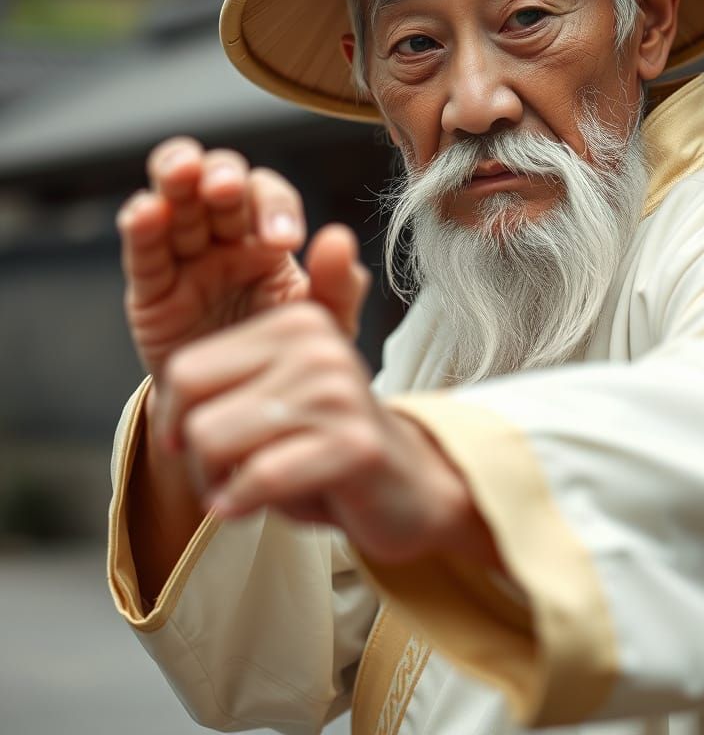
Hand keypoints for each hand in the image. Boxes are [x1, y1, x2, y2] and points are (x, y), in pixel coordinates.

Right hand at [117, 138, 368, 393]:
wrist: (244, 412)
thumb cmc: (285, 356)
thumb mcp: (322, 325)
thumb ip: (339, 285)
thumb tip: (340, 238)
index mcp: (269, 238)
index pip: (269, 196)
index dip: (274, 206)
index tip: (286, 240)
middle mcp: (226, 238)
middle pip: (217, 180)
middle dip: (222, 176)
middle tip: (227, 190)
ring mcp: (185, 258)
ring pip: (174, 199)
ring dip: (176, 177)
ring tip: (183, 172)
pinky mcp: (150, 289)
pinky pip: (144, 252)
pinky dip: (140, 224)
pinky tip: (146, 212)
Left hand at [157, 298, 484, 564]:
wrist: (409, 487)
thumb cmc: (326, 445)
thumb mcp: (274, 397)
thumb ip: (224, 382)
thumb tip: (167, 404)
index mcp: (295, 323)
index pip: (185, 371)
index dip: (176, 422)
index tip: (201, 444)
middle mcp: (318, 347)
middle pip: (196, 412)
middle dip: (197, 460)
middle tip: (228, 475)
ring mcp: (338, 392)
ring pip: (217, 443)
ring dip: (218, 485)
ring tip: (245, 490)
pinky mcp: (354, 443)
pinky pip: (260, 477)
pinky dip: (241, 503)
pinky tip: (251, 507)